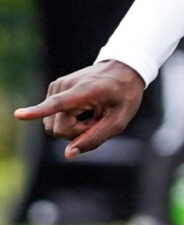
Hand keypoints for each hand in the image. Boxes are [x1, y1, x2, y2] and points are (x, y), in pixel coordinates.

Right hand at [15, 60, 144, 156]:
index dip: (37, 111)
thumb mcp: (118, 121)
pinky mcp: (53, 91)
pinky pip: (54, 118)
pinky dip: (68, 120)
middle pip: (56, 128)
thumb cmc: (124, 96)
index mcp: (84, 91)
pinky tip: (84, 110)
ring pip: (52, 125)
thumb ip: (94, 138)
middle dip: (76, 133)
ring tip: (92, 114)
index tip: (18, 115)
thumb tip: (68, 154)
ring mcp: (55, 87)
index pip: (57, 104)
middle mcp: (64, 87)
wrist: (122, 70)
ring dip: (72, 127)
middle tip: (97, 121)